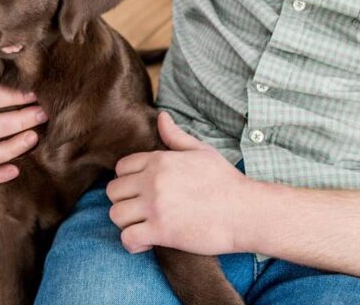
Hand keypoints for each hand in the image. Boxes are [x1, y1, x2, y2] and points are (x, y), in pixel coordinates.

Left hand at [105, 110, 254, 254]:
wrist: (246, 211)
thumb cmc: (226, 181)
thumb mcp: (202, 151)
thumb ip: (176, 136)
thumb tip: (161, 116)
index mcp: (160, 160)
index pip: (121, 167)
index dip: (128, 180)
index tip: (141, 191)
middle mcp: (153, 181)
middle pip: (113, 191)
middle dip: (124, 201)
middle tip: (140, 210)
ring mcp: (155, 206)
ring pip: (115, 215)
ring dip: (126, 223)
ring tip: (142, 225)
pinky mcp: (161, 231)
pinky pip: (128, 238)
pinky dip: (132, 243)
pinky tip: (146, 243)